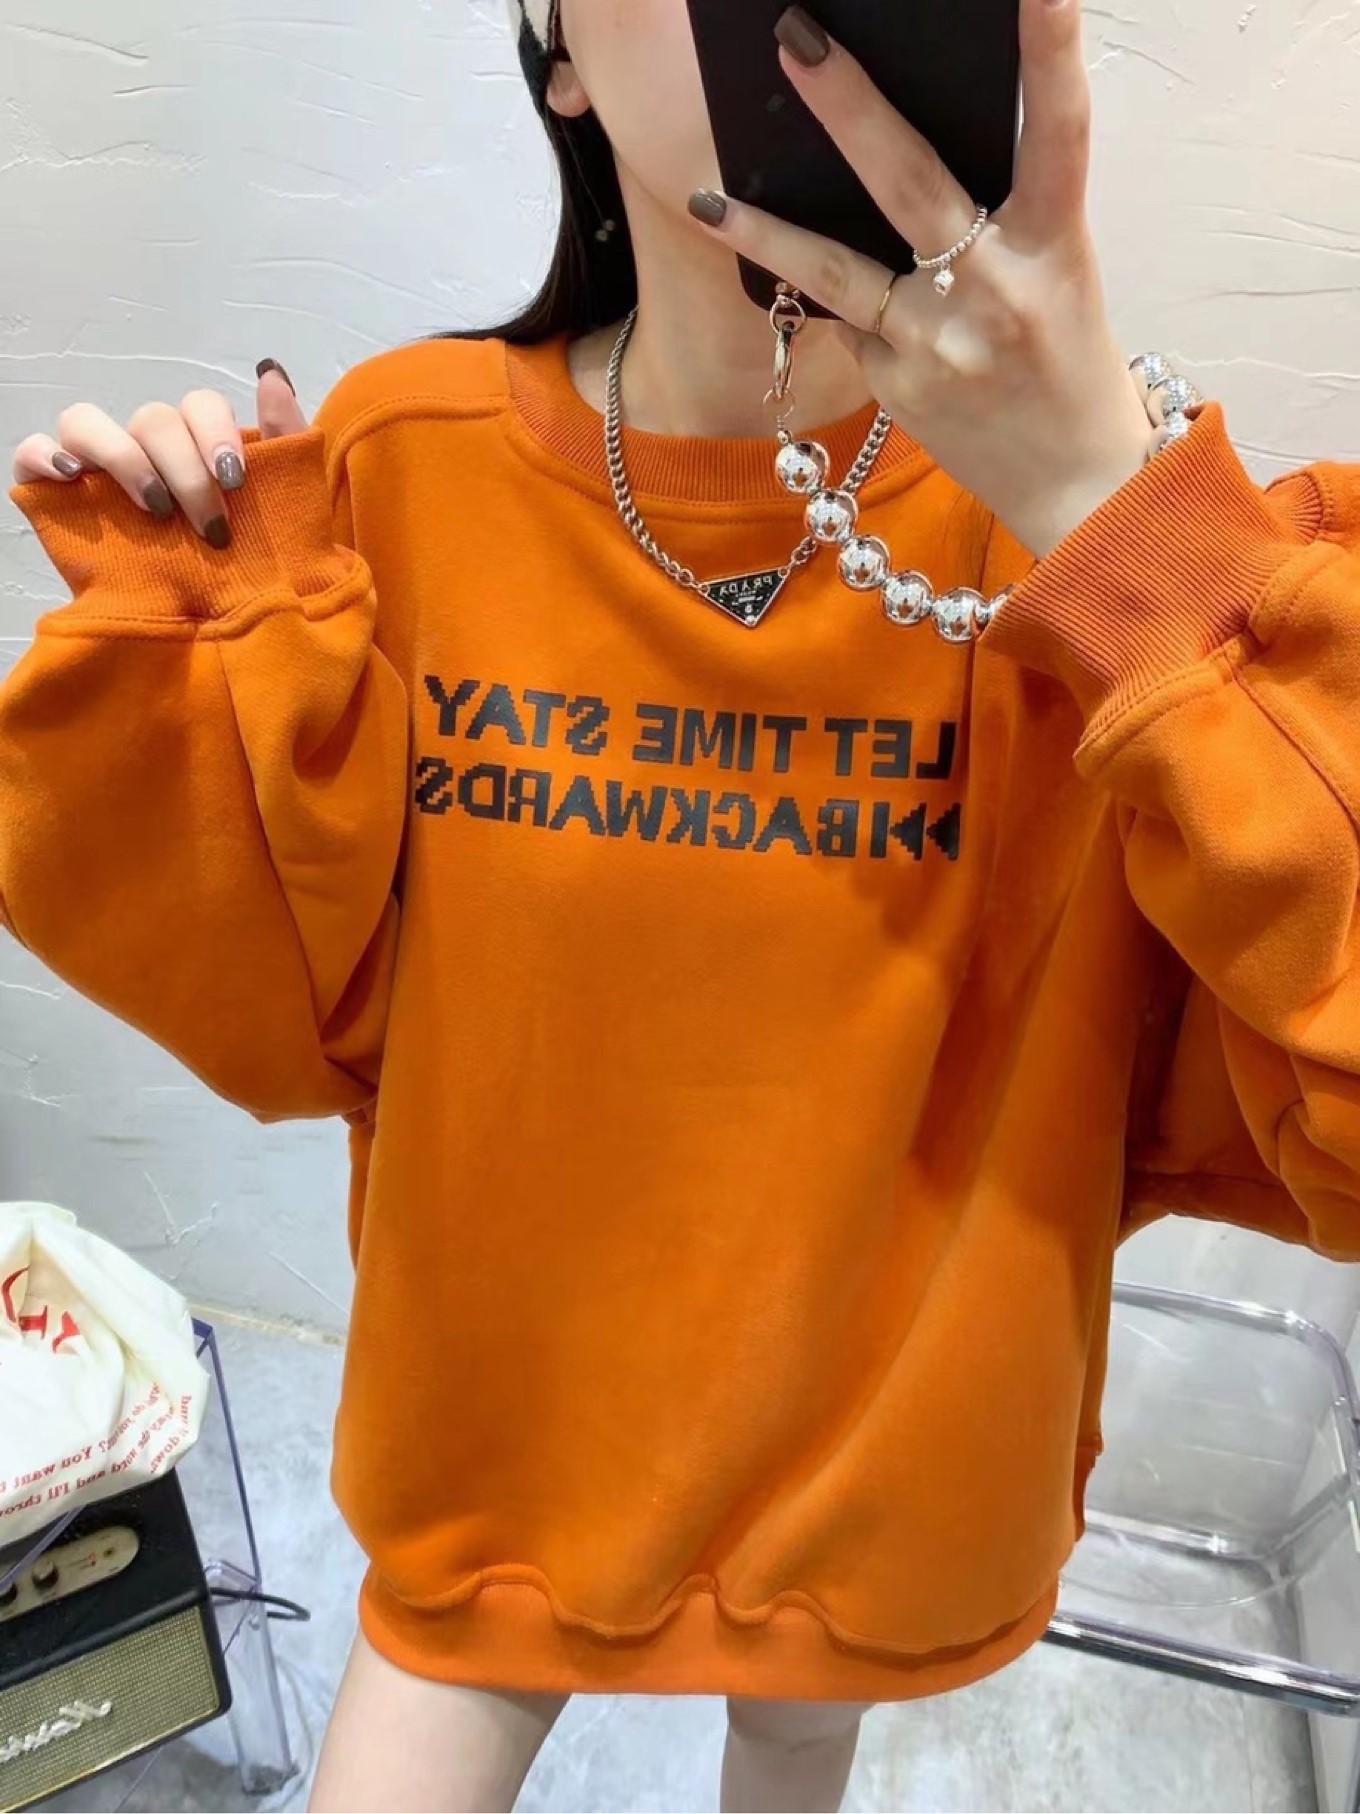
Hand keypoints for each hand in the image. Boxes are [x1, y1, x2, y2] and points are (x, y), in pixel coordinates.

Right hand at [10, 361, 307, 549]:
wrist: (219, 632)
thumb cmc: (252, 567)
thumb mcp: (284, 507)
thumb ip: (286, 439)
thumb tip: (271, 373)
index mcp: (196, 443)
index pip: (198, 406)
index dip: (216, 434)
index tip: (234, 482)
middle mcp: (145, 449)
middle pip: (152, 419)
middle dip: (186, 470)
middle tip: (211, 528)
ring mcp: (98, 469)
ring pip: (85, 421)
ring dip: (122, 457)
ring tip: (154, 508)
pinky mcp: (58, 496)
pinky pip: (33, 452)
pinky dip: (44, 454)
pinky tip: (72, 477)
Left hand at [687, 0, 1152, 559]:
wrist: (1075, 487)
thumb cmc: (1068, 363)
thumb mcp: (1059, 274)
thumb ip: (1001, 215)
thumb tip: (902, 156)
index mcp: (1055, 247)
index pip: (1060, 132)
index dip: (1052, 53)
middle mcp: (994, 289)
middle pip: (911, 182)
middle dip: (850, 106)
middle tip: (796, 38)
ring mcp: (937, 343)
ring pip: (839, 270)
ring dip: (769, 231)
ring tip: (710, 196)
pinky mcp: (896, 387)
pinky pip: (847, 322)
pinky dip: (831, 300)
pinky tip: (805, 281)